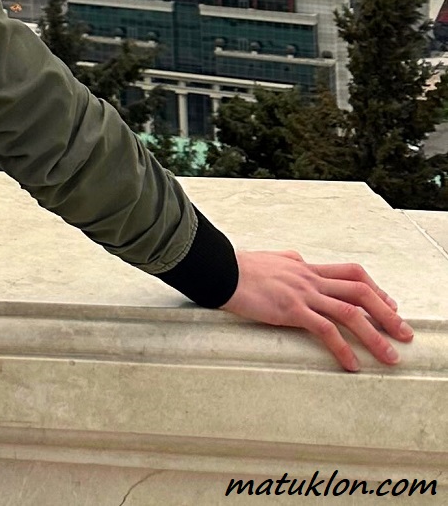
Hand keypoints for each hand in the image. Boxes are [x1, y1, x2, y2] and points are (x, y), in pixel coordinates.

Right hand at [223, 250, 412, 371]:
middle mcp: (309, 278)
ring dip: (375, 335)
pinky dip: (343, 348)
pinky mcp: (291, 309)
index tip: (389, 305)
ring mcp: (302, 293)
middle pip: (360, 290)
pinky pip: (325, 330)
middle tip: (404, 332)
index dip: (375, 289)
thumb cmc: (237, 266)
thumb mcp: (270, 258)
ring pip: (350, 312)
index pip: (351, 273)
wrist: (218, 269)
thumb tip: (297, 260)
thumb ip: (288, 260)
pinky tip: (351, 364)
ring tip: (390, 356)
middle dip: (387, 313)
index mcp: (305, 267)